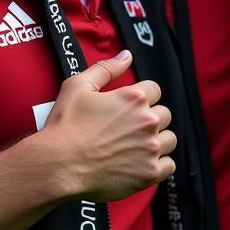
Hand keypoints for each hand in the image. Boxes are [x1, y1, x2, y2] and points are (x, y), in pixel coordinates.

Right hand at [41, 51, 176, 201]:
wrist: (59, 164)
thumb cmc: (66, 125)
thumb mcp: (79, 85)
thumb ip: (107, 68)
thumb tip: (126, 56)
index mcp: (133, 98)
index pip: (155, 89)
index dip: (142, 96)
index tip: (130, 106)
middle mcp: (146, 122)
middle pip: (164, 114)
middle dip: (150, 117)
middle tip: (130, 126)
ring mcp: (150, 148)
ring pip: (170, 139)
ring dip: (158, 140)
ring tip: (138, 144)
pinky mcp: (148, 173)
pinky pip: (169, 166)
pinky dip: (159, 164)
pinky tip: (142, 162)